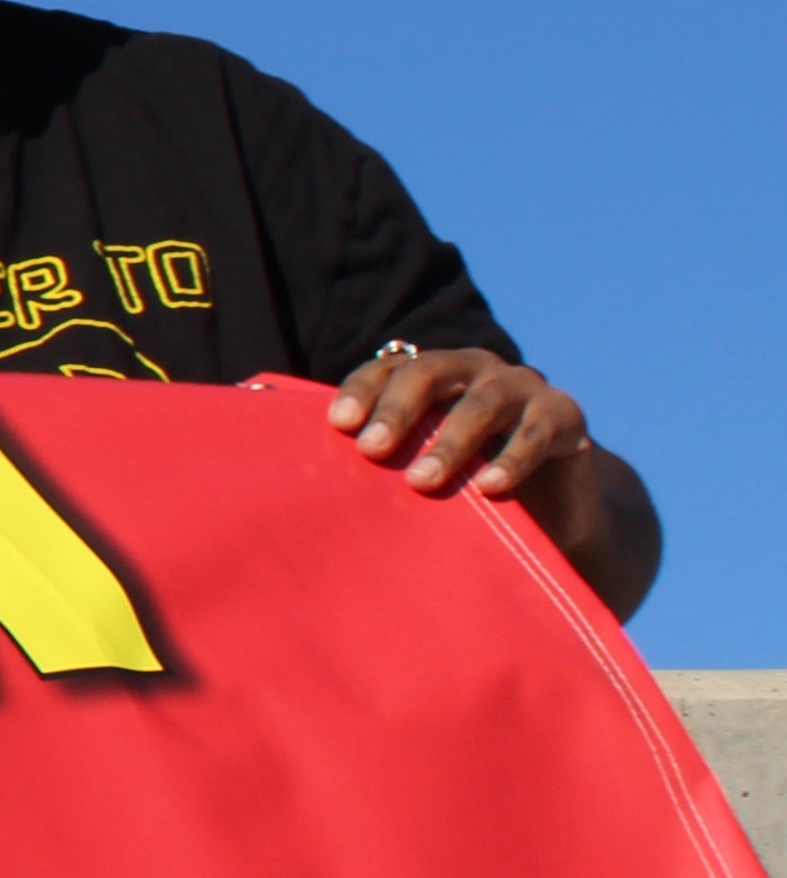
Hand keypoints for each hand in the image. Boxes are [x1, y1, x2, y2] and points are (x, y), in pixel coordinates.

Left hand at [329, 344, 656, 615]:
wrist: (554, 509)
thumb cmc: (469, 484)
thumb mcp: (424, 469)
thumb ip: (387, 460)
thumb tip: (312, 483)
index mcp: (435, 374)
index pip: (389, 368)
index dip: (363, 389)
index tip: (337, 424)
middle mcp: (476, 369)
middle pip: (431, 372)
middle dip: (398, 408)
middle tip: (371, 450)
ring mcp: (523, 387)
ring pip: (483, 402)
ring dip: (451, 441)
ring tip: (422, 481)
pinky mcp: (565, 415)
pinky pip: (537, 431)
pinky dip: (513, 458)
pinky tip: (490, 487)